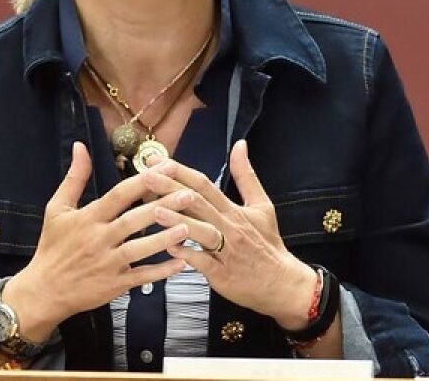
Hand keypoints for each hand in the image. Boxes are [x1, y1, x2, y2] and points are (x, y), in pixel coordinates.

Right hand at [1, 142, 190, 341]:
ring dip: (164, 238)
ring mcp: (108, 264)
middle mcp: (99, 239)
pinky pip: (142, 277)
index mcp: (88, 218)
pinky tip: (182, 262)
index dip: (142, 181)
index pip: (118, 196)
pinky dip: (162, 271)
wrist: (43, 291)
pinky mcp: (114, 285)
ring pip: (140, 250)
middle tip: (189, 195)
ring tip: (188, 227)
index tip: (165, 168)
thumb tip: (80, 146)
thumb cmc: (52, 247)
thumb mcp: (57, 208)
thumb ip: (74, 177)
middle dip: (163, 207)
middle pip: (134, 220)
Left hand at [143, 140, 318, 330]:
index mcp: (234, 210)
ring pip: (201, 232)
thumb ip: (246, 175)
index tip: (157, 161)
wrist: (282, 283)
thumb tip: (240, 145)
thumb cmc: (267, 244)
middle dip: (170, 188)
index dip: (180, 171)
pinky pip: (203, 262)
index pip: (204, 184)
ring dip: (178, 221)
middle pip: (198, 202)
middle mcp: (229, 227)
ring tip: (154, 211)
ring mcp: (226, 251)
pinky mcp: (223, 274)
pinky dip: (187, 254)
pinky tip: (169, 247)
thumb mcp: (261, 205)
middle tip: (146, 176)